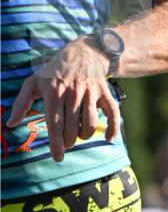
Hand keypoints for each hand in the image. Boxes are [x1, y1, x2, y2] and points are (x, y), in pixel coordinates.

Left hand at [6, 37, 120, 161]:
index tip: (57, 158)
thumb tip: (10, 124)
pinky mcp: (104, 93)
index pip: (55, 125)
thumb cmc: (54, 71)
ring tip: (78, 133)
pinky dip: (113, 128)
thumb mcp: (33, 82)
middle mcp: (73, 93)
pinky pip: (112, 114)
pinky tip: (108, 138)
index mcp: (55, 93)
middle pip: (72, 129)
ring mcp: (90, 93)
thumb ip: (21, 103)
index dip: (56, 144)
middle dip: (68, 141)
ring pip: (90, 125)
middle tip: (65, 142)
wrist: (82, 53)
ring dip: (84, 135)